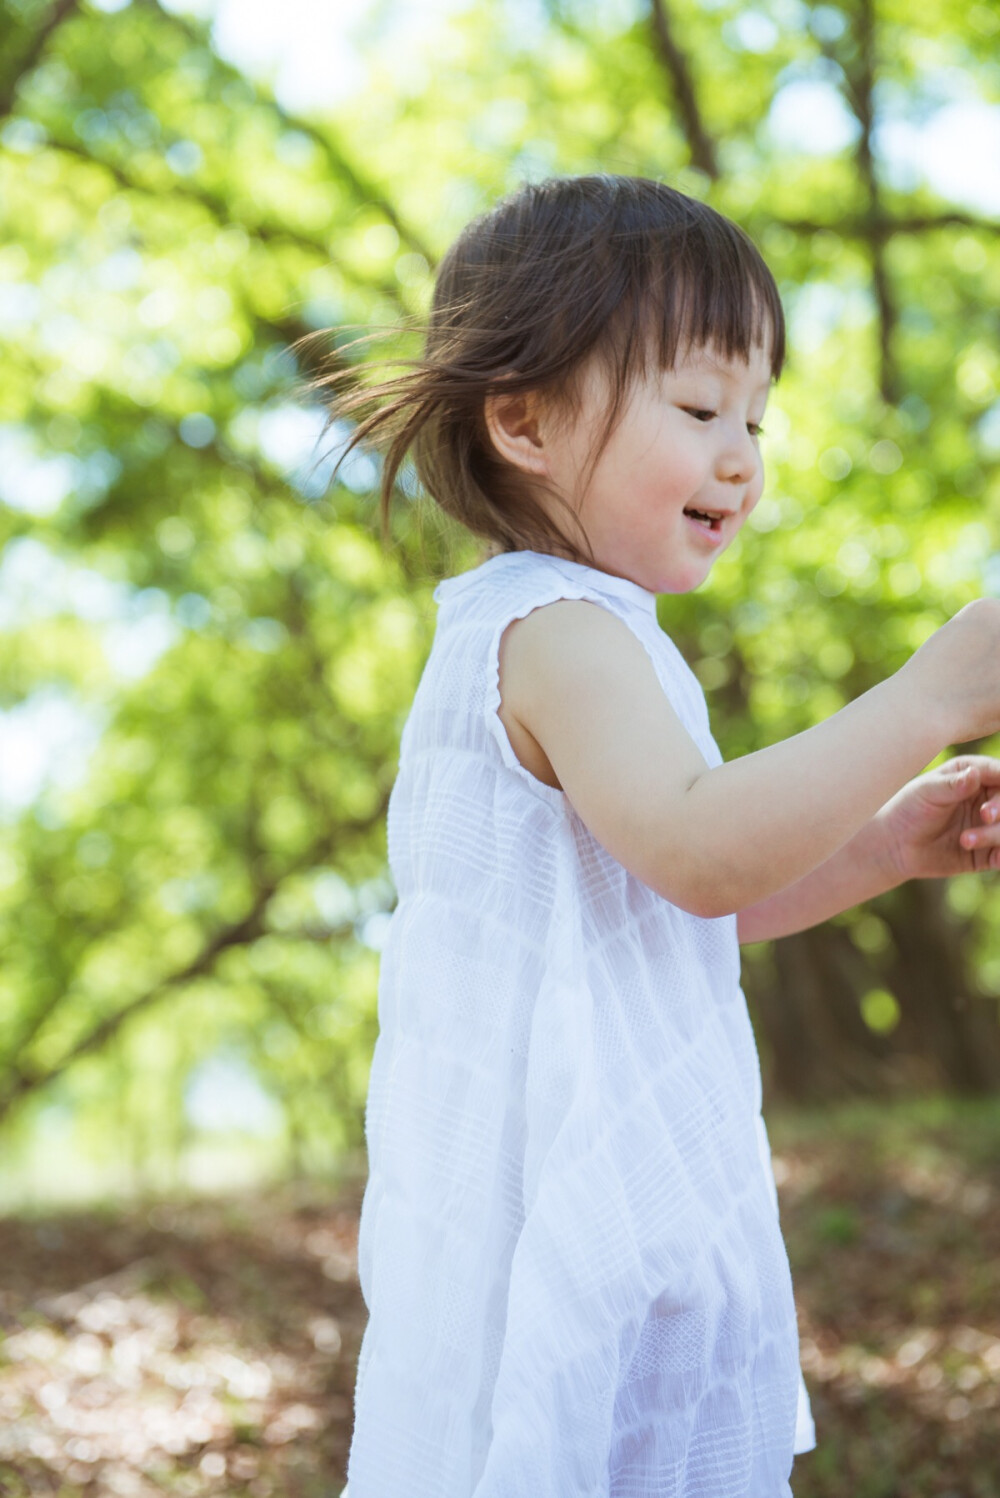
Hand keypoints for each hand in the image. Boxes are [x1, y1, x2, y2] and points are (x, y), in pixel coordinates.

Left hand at [876, 755, 999, 881]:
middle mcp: (987, 798)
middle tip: (985, 815)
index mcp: (974, 774)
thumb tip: (974, 773)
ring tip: (965, 840)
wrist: (895, 846)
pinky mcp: (988, 852)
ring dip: (995, 834)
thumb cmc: (908, 810)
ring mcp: (989, 825)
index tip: (990, 801)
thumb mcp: (927, 792)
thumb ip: (952, 785)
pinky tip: (994, 859)